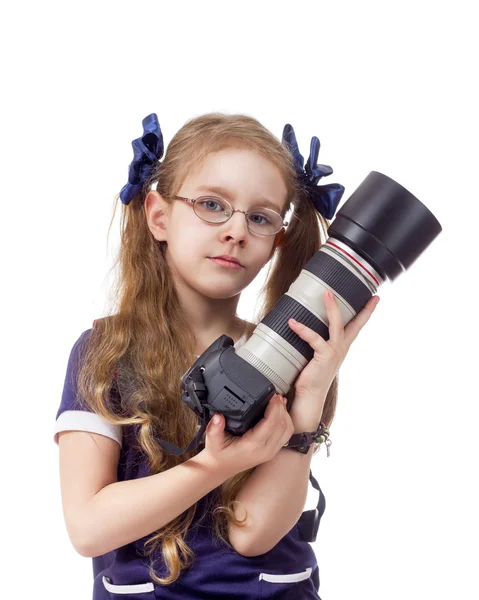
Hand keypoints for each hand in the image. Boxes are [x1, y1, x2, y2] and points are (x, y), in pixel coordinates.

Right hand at [201, 394, 293, 478]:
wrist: (221, 468)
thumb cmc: (219, 454)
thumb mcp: (212, 441)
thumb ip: (213, 429)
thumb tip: (218, 417)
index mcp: (252, 446)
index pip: (271, 423)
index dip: (274, 407)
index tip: (272, 396)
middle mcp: (265, 450)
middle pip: (282, 425)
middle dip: (281, 407)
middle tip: (275, 395)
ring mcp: (271, 452)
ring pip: (287, 430)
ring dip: (285, 414)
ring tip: (278, 401)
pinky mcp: (273, 451)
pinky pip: (286, 435)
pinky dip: (286, 421)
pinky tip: (280, 412)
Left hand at [288, 290, 379, 405]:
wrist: (310, 395)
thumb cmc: (310, 375)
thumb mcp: (316, 354)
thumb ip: (315, 340)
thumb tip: (300, 321)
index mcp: (341, 346)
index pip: (356, 326)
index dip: (366, 312)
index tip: (375, 298)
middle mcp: (341, 348)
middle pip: (355, 324)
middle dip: (362, 308)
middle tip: (370, 295)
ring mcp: (334, 351)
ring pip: (337, 325)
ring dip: (332, 308)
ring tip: (327, 293)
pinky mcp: (324, 356)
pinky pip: (314, 338)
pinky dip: (302, 329)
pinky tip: (293, 323)